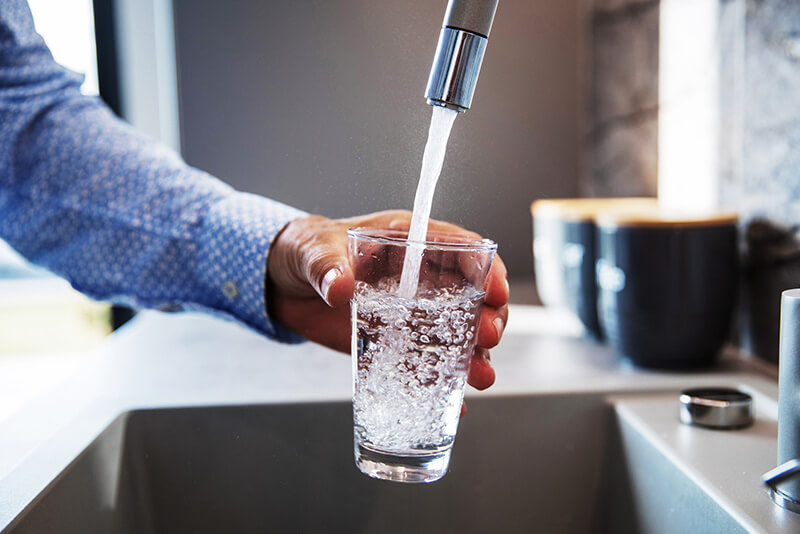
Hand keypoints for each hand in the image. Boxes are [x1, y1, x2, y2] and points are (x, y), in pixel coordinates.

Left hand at [266, 210, 508, 391]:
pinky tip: (454, 404)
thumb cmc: (304, 251)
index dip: (485, 268)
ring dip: (473, 355)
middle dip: (487, 316)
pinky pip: (422, 363)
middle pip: (469, 295)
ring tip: (481, 377)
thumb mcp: (312, 250)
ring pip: (455, 333)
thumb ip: (326, 266)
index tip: (496, 290)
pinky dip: (439, 383)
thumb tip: (340, 286)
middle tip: (488, 337)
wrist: (282, 285)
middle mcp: (418, 279)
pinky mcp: (393, 342)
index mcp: (407, 243)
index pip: (460, 249)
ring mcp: (409, 313)